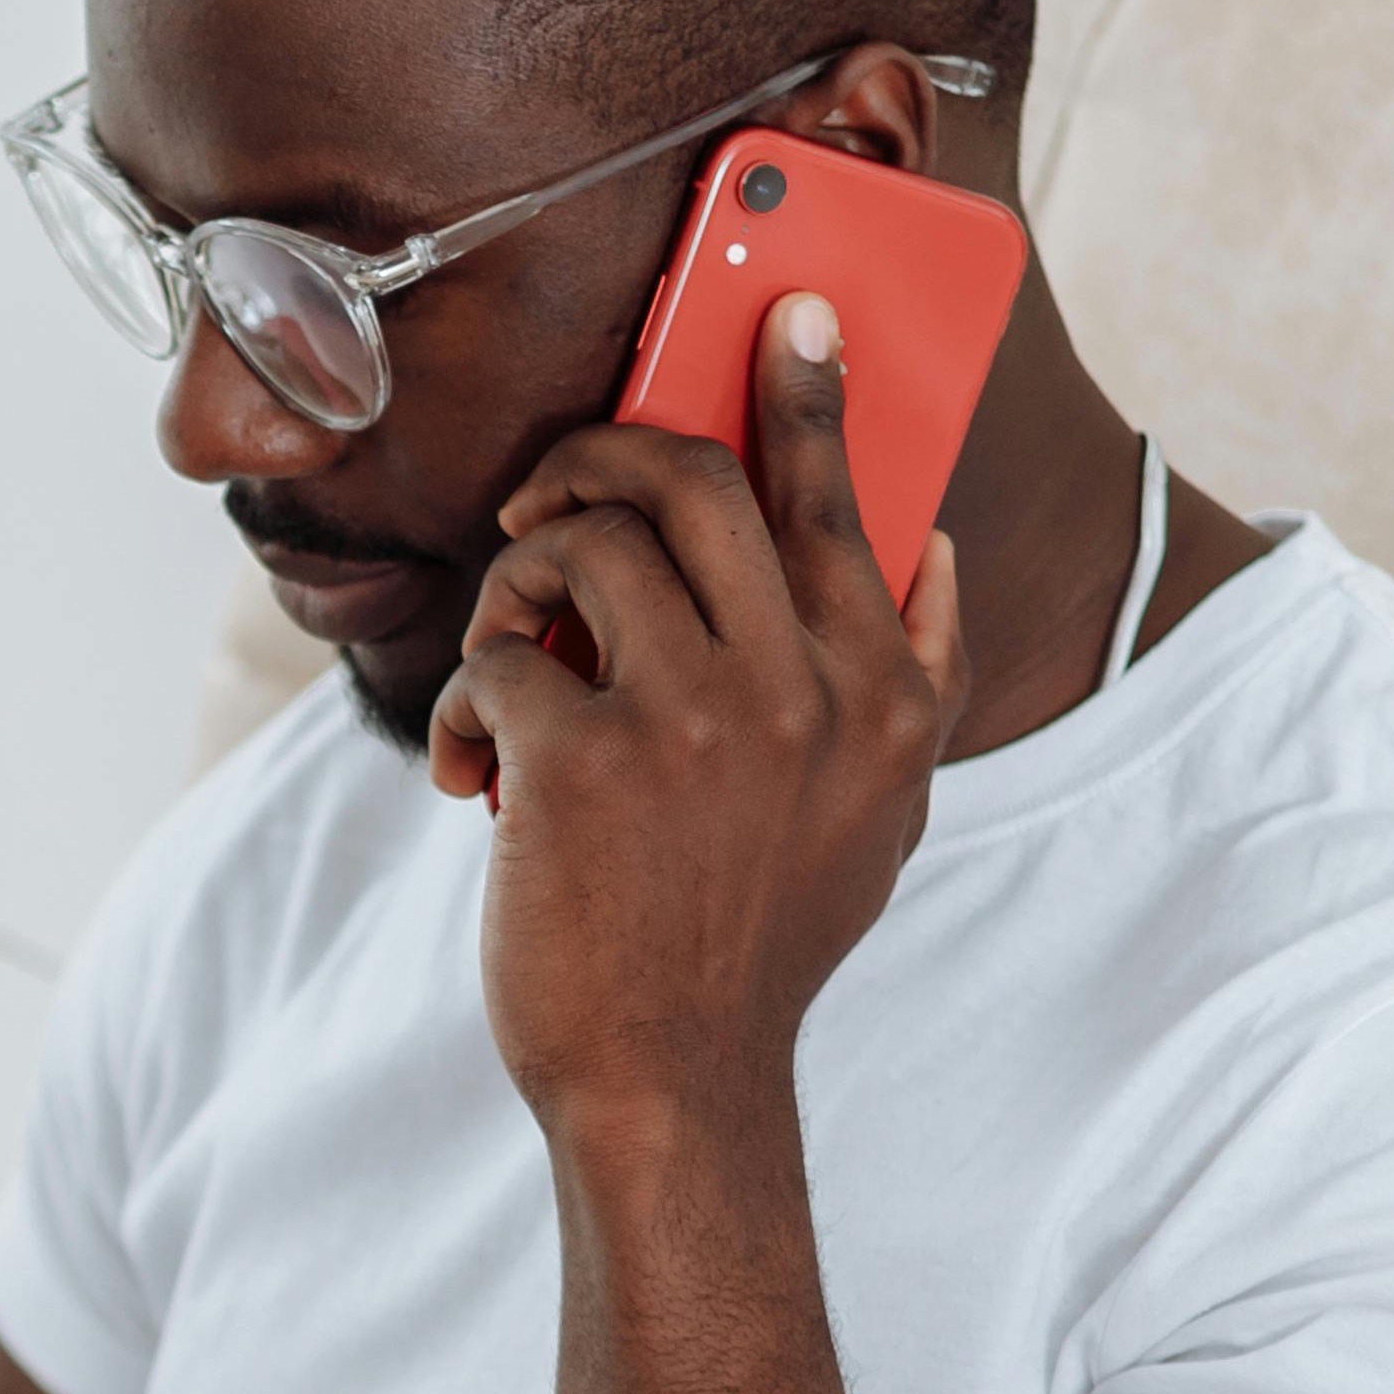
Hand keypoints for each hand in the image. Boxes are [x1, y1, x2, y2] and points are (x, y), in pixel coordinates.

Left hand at [423, 290, 969, 1144]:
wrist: (672, 1084)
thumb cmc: (755, 944)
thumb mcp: (880, 819)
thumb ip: (913, 679)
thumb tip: (930, 546)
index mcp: (880, 696)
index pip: (841, 506)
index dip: (807, 396)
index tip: (788, 310)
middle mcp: (802, 690)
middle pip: (693, 482)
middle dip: (594, 454)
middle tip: (541, 492)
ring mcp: (692, 720)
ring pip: (578, 548)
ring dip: (516, 589)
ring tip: (507, 666)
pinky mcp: (580, 759)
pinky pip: (496, 655)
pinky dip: (462, 705)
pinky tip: (471, 777)